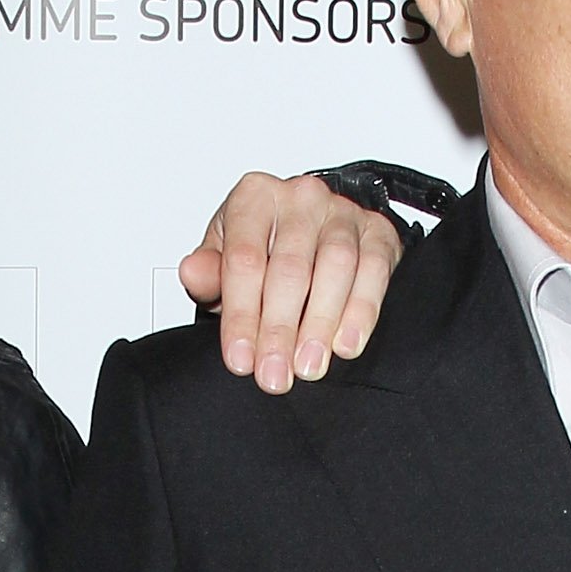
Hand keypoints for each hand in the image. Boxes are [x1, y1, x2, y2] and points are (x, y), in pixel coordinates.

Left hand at [181, 173, 402, 391]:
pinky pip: (373, 272)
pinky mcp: (378, 232)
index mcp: (254, 198)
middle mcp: (300, 196)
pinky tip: (345, 345)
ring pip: (335, 267)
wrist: (310, 236)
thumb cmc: (263, 252)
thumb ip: (208, 275)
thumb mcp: (223, 262)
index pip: (245, 260)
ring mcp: (343, 211)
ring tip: (308, 366)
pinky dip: (361, 312)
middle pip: (290, 269)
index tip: (240, 359)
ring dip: (321, 324)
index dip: (241, 314)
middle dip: (280, 329)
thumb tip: (192, 273)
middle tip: (274, 374)